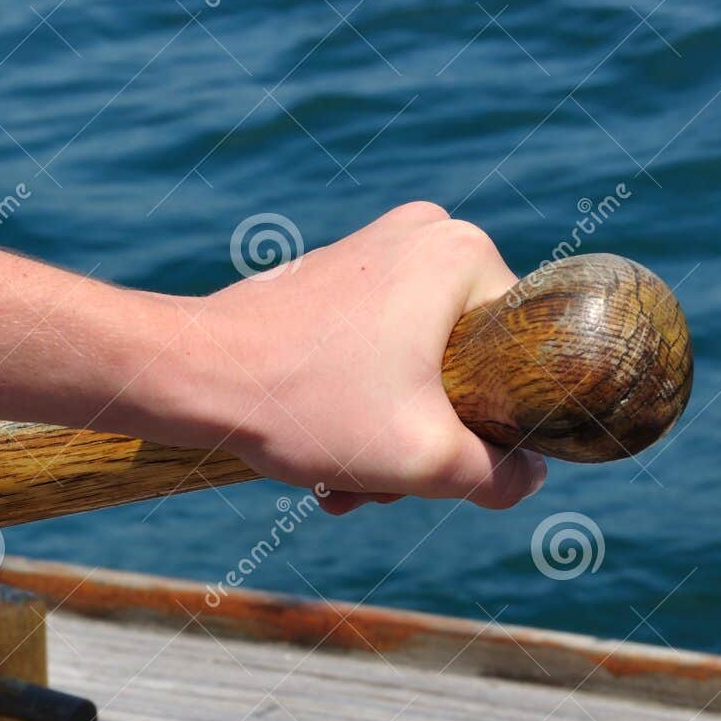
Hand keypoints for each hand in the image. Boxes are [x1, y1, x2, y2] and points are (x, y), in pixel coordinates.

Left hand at [185, 202, 546, 513]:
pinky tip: (320, 459)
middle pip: (464, 366)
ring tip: (343, 484)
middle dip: (426, 438)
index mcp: (464, 253)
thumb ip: (499, 476)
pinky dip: (355, 409)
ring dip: (387, 437)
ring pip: (415, 369)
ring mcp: (373, 251)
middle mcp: (423, 234)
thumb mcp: (424, 459)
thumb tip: (530, 476)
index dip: (499, 420)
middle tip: (384, 485)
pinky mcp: (332, 278)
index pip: (524, 351)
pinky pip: (372, 353)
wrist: (191, 376)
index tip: (449, 459)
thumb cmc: (306, 405)